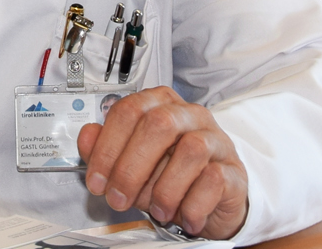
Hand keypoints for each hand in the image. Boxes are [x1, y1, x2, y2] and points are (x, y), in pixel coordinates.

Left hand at [77, 87, 248, 238]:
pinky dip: (192, 205)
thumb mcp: (132, 163)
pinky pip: (213, 179)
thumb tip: (87, 136)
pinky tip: (183, 216)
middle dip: (131, 168)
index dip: (107, 147)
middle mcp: (190, 115)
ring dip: (165, 189)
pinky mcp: (233, 168)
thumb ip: (107, 148)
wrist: (213, 198)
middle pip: (159, 124)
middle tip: (119, 198)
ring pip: (191, 149)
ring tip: (157, 210)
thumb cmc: (170, 174)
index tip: (96, 179)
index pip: (129, 110)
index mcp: (161, 105)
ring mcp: (216, 139)